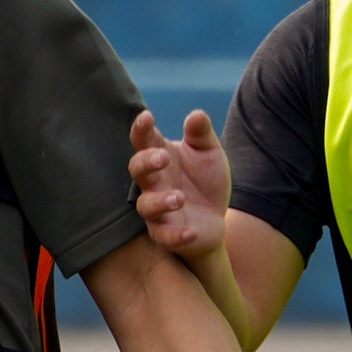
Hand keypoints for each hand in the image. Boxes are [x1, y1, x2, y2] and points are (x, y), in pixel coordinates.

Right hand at [129, 107, 230, 262]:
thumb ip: (201, 134)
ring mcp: (157, 209)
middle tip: (163, 158)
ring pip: (145, 206)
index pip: (143, 140)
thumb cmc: (205, 180)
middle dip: (146, 162)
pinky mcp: (166, 234)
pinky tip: (192, 232)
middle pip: (136, 170)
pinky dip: (176, 235)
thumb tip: (197, 115)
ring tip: (179, 197)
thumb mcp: (209, 153)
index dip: (141, 129)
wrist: (215, 218)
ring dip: (159, 201)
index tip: (146, 117)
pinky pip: (164, 236)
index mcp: (160, 157)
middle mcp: (153, 182)